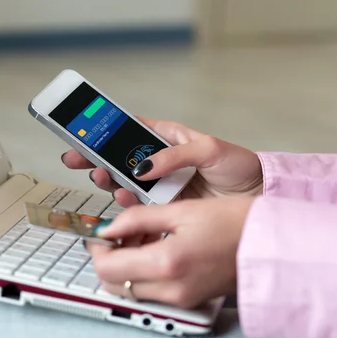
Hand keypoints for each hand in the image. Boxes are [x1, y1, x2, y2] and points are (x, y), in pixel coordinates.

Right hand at [62, 119, 262, 207]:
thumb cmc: (238, 166)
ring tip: (103, 178)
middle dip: (96, 158)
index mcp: (166, 139)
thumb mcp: (209, 149)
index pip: (128, 131)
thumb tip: (144, 166)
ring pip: (125, 181)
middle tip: (78, 160)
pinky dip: (128, 203)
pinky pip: (140, 205)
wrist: (257, 196)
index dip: (103, 132)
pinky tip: (123, 198)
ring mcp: (160, 184)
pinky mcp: (164, 206)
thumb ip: (175, 155)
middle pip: (119, 158)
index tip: (81, 134)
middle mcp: (158, 161)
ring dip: (110, 180)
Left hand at [88, 196, 253, 307]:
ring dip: (125, 265)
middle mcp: (170, 288)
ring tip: (141, 236)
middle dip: (108, 258)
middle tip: (119, 233)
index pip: (107, 267)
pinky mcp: (188, 299)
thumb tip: (107, 227)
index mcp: (166, 263)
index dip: (97, 248)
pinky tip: (156, 248)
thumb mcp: (180, 210)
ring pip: (131, 288)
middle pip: (114, 283)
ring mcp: (180, 298)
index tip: (101, 230)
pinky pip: (151, 291)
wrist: (271, 243)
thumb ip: (137, 218)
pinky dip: (143, 272)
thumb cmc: (235, 221)